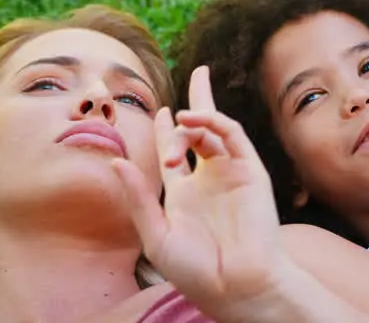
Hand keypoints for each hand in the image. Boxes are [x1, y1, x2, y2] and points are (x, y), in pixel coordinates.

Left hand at [113, 67, 287, 316]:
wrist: (236, 285)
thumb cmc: (195, 271)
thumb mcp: (156, 235)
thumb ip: (139, 198)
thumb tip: (117, 163)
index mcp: (185, 194)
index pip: (175, 152)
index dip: (166, 130)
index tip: (160, 112)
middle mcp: (209, 179)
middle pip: (201, 131)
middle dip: (196, 104)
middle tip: (190, 84)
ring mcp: (232, 173)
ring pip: (214, 130)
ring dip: (191, 123)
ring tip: (175, 123)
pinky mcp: (251, 171)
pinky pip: (234, 136)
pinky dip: (215, 121)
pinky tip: (193, 119)